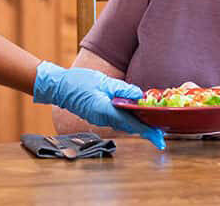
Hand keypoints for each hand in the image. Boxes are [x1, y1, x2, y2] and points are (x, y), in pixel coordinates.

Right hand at [33, 62, 165, 149]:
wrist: (58, 86)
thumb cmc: (79, 81)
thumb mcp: (103, 81)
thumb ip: (122, 89)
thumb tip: (139, 96)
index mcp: (106, 110)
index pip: (132, 124)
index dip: (148, 132)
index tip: (159, 139)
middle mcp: (104, 118)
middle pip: (130, 126)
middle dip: (145, 128)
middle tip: (161, 130)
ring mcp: (99, 119)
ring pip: (123, 123)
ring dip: (137, 123)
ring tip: (151, 120)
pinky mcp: (97, 116)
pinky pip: (116, 119)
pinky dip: (127, 118)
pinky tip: (134, 112)